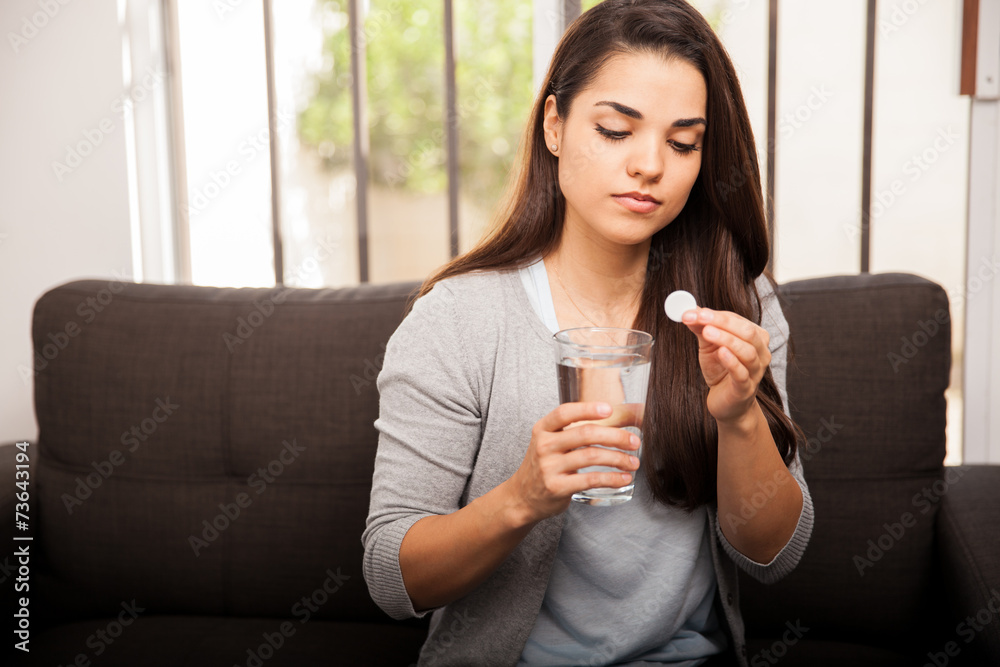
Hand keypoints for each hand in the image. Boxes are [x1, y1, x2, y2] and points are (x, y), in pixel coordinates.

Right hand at [507, 402, 640, 524]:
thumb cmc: (546, 465)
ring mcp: (549, 467)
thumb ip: (578, 429)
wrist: (523, 496)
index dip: (588, 409)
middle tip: (634, 441)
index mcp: (543, 429)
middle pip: (585, 434)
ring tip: (633, 462)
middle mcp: (544, 445)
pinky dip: (611, 478)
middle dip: (615, 436)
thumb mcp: (553, 442)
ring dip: (618, 458)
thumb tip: (623, 414)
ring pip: (591, 456)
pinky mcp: (557, 487)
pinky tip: (623, 478)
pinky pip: (590, 480)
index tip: (609, 409)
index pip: (565, 413)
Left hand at [681, 308, 770, 423]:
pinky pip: (742, 373)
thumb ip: (701, 328)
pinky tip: (720, 353)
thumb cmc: (721, 370)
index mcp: (754, 338)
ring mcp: (755, 371)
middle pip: (747, 332)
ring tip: (707, 332)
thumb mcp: (709, 346)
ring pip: (747, 352)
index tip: (693, 312)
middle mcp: (760, 353)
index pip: (738, 320)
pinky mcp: (745, 388)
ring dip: (727, 339)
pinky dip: (732, 361)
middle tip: (701, 317)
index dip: (716, 314)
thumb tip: (688, 311)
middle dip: (722, 322)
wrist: (726, 403)